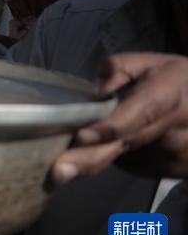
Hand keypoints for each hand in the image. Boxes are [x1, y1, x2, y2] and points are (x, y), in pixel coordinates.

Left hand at [51, 52, 187, 183]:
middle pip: (126, 146)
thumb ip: (117, 69)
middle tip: (59, 172)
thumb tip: (93, 93)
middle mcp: (175, 129)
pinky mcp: (177, 170)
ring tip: (92, 137)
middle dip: (90, 160)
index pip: (137, 115)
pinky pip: (136, 166)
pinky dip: (121, 156)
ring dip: (102, 152)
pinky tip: (124, 140)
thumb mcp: (149, 62)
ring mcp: (178, 154)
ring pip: (126, 158)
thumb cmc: (177, 80)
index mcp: (167, 96)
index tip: (82, 137)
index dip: (109, 128)